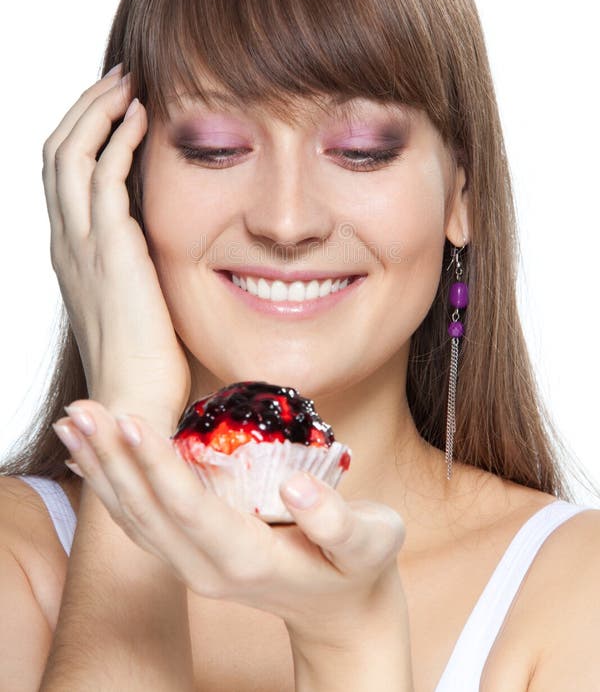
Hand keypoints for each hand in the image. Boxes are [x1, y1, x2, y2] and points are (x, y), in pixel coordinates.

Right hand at [42, 65, 190, 433]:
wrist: (134, 399)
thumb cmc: (144, 355)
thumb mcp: (134, 293)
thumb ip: (136, 255)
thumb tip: (163, 227)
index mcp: (71, 250)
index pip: (61, 173)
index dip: (83, 130)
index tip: (116, 102)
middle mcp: (66, 241)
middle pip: (55, 151)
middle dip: (85, 107)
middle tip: (119, 78)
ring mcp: (82, 245)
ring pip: (70, 153)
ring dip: (99, 110)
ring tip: (129, 83)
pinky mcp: (110, 251)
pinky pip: (104, 177)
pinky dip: (120, 139)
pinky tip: (145, 119)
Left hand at [53, 400, 407, 647]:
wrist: (342, 613)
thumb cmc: (359, 569)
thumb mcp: (369, 544)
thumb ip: (336, 521)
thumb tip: (293, 485)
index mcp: (245, 561)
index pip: (189, 508)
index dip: (157, 464)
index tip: (130, 420)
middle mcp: (205, 569)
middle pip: (145, 510)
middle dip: (110, 457)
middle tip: (81, 409)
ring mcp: (191, 566)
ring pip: (133, 516)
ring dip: (100, 467)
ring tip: (73, 422)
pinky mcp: (188, 556)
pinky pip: (139, 520)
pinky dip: (111, 486)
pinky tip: (93, 458)